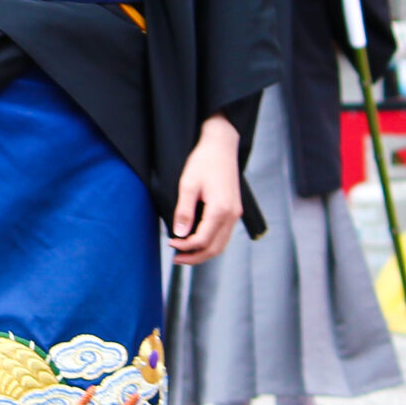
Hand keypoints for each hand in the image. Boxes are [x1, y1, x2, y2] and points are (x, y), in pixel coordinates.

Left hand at [168, 113, 241, 264]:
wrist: (221, 145)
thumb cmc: (204, 161)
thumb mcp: (188, 184)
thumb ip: (184, 211)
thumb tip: (180, 234)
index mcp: (220, 209)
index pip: (202, 240)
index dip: (185, 247)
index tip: (170, 243)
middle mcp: (232, 215)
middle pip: (215, 248)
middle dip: (195, 257)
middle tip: (176, 258)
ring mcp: (235, 213)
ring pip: (222, 244)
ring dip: (204, 252)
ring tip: (185, 253)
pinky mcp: (234, 210)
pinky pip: (224, 235)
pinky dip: (211, 243)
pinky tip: (197, 241)